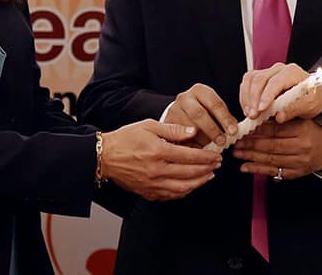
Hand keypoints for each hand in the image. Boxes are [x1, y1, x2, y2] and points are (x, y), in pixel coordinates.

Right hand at [100, 120, 221, 200]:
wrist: (104, 157)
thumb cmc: (126, 138)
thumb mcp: (149, 126)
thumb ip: (173, 129)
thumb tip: (193, 132)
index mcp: (159, 152)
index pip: (190, 156)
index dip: (207, 157)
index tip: (216, 155)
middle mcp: (157, 171)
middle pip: (190, 173)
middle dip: (207, 169)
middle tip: (217, 165)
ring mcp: (152, 184)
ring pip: (183, 188)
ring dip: (199, 183)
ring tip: (208, 176)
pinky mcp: (147, 192)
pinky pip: (170, 196)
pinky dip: (184, 192)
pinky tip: (190, 186)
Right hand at [165, 83, 237, 147]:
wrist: (179, 112)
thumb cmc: (202, 112)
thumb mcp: (214, 109)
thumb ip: (224, 118)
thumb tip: (235, 131)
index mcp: (200, 90)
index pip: (215, 103)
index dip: (225, 119)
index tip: (233, 132)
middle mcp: (184, 98)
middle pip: (199, 114)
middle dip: (212, 130)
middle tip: (222, 142)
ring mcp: (173, 110)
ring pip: (188, 127)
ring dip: (201, 141)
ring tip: (211, 150)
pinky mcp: (166, 124)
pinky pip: (179, 137)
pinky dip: (190, 147)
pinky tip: (198, 153)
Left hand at [233, 118, 321, 179]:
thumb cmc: (312, 131)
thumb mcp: (302, 119)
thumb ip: (283, 118)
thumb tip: (258, 118)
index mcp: (302, 130)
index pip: (276, 130)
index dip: (258, 131)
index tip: (244, 130)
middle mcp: (301, 147)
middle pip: (271, 145)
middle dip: (251, 144)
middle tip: (236, 142)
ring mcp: (299, 162)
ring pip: (271, 159)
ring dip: (251, 157)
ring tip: (237, 153)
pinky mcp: (296, 173)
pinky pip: (274, 171)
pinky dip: (258, 170)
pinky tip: (245, 167)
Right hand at [239, 62, 321, 121]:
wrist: (316, 95)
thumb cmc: (314, 97)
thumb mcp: (309, 105)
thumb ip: (294, 109)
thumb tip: (279, 116)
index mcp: (292, 72)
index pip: (275, 82)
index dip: (266, 96)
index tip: (261, 110)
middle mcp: (278, 69)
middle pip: (259, 79)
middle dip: (253, 99)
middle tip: (253, 115)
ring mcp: (269, 73)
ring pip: (250, 80)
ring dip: (247, 98)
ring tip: (249, 114)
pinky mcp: (262, 79)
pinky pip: (248, 84)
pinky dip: (245, 97)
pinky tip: (248, 109)